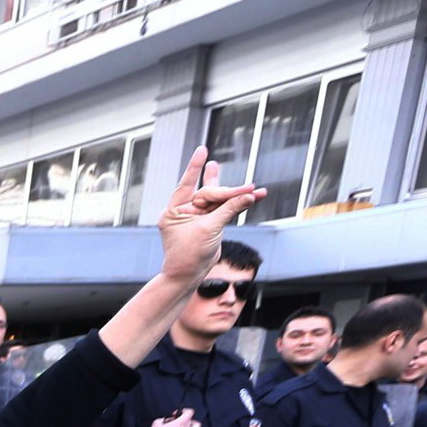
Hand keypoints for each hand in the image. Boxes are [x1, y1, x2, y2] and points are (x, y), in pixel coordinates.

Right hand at [144, 410, 201, 426]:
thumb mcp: (157, 422)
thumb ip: (163, 419)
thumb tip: (165, 420)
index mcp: (181, 422)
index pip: (190, 412)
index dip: (183, 410)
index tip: (176, 414)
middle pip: (194, 420)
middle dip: (187, 419)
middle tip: (179, 420)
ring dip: (192, 426)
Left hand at [154, 146, 266, 286]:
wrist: (188, 276)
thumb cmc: (189, 255)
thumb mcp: (210, 229)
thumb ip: (229, 210)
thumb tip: (249, 195)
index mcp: (174, 211)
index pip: (187, 184)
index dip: (196, 167)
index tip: (202, 150)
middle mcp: (185, 212)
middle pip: (209, 194)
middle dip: (230, 192)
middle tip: (250, 189)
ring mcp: (198, 218)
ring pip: (219, 201)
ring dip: (236, 195)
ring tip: (251, 186)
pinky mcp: (209, 225)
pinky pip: (225, 210)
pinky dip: (238, 205)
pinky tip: (250, 195)